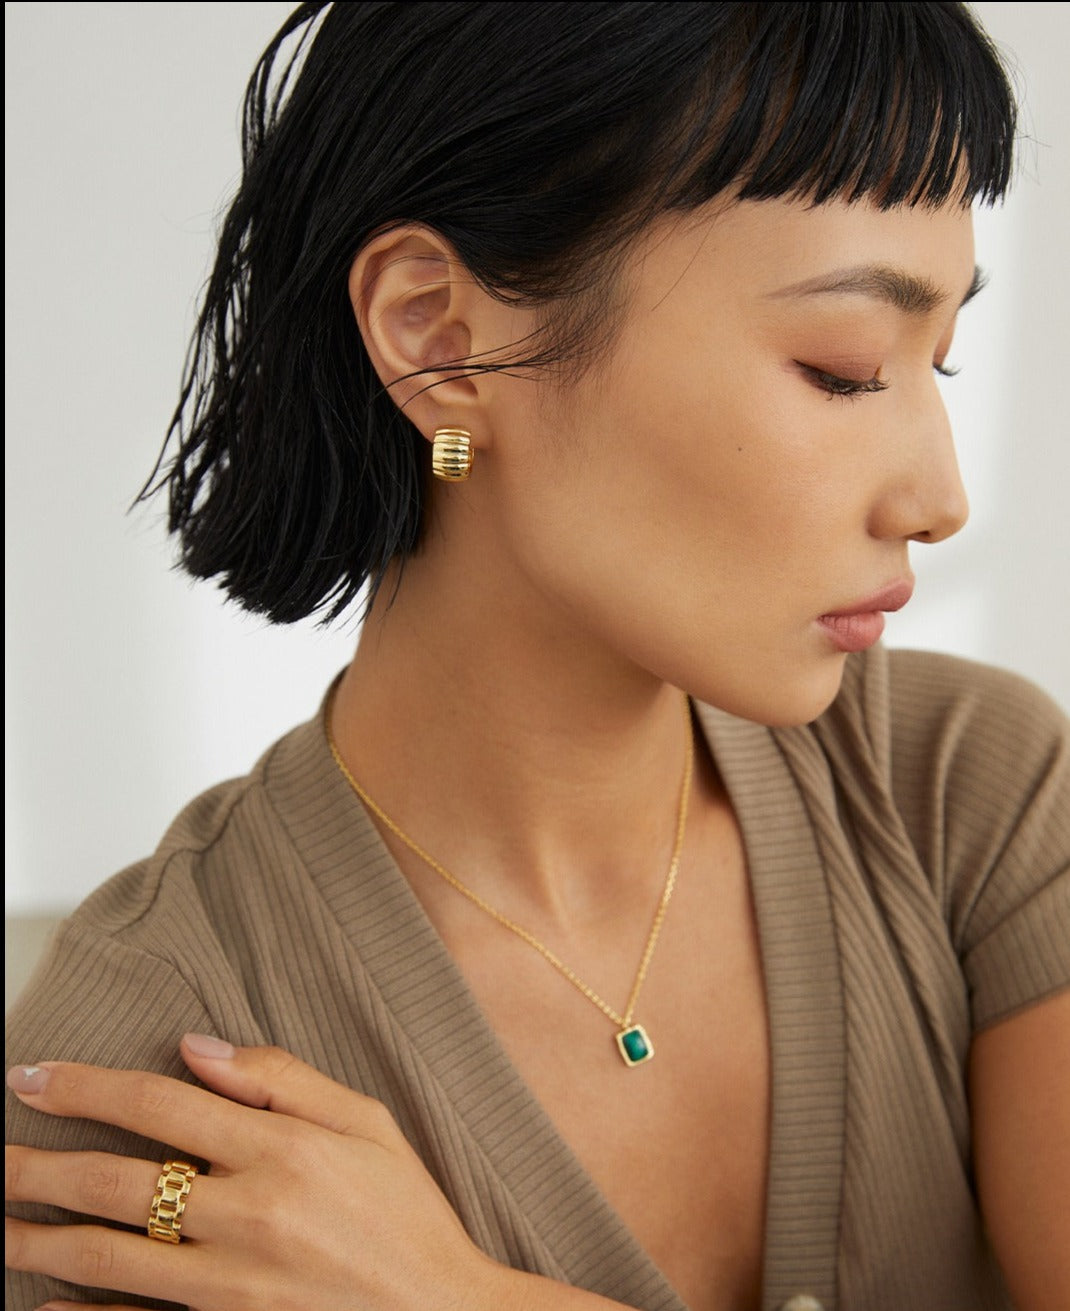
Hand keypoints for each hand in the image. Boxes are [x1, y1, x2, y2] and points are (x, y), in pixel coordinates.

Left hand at [5, 1035, 505, 1310]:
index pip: (160, 1105)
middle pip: (117, 1182)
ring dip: (38, 1238)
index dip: (88, 1087)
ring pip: (108, 1258)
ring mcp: (230, 1288)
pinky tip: (43, 1307)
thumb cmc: (408, 1215)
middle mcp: (246, 1217)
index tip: (33, 1076)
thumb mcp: (367, 1122)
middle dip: (39, 1164)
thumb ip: (282, 1078)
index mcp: (281, 1152)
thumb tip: (198, 1046)